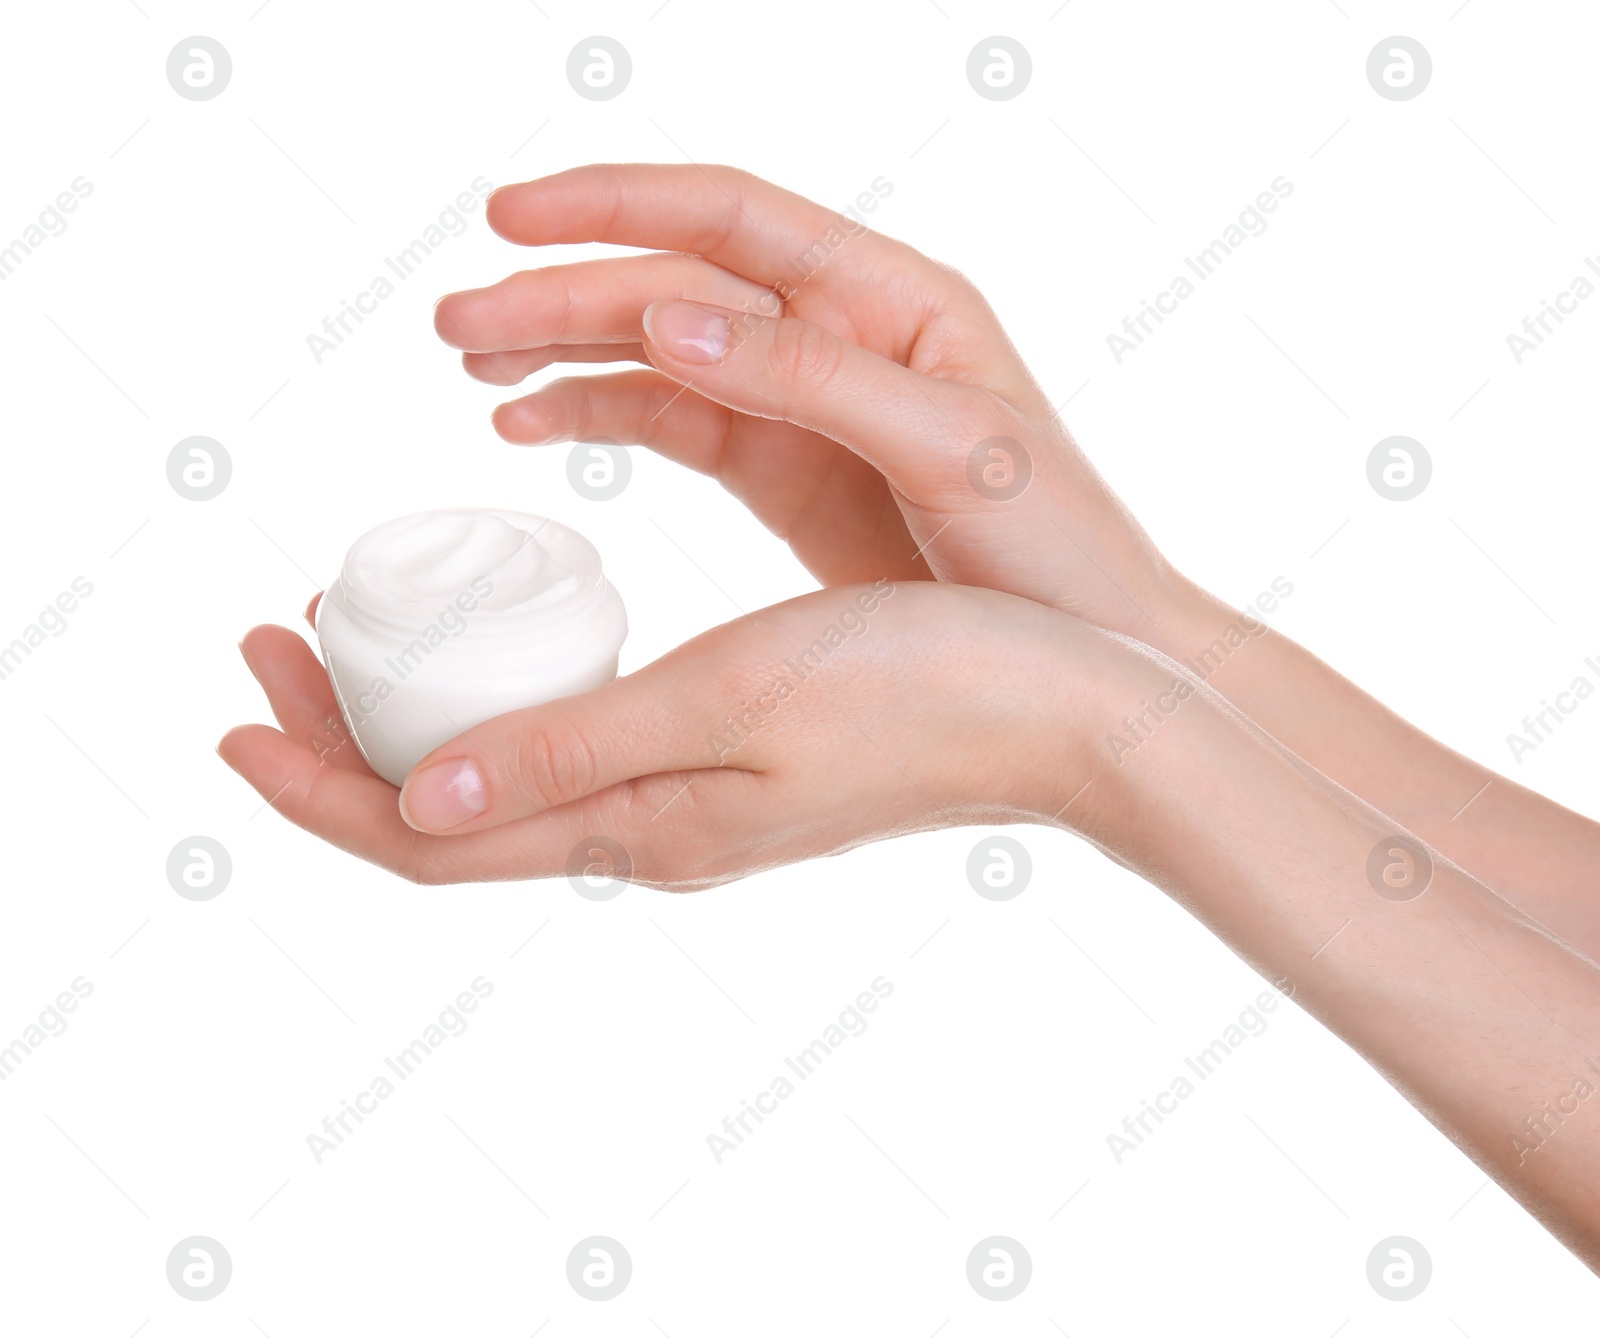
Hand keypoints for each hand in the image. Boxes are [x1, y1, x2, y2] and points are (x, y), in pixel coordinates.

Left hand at [219, 582, 1119, 886]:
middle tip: (281, 637)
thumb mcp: (728, 706)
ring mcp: (700, 801)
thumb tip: (411, 802)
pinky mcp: (740, 765)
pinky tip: (520, 655)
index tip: (235, 702)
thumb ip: (569, 754)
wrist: (1068, 708)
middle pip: (454, 811)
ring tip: (376, 639)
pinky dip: (511, 708)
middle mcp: (657, 828)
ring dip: (425, 719)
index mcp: (645, 824)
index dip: (318, 782)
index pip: (431, 835)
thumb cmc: (919, 690)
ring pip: (514, 778)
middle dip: (345, 741)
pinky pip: (583, 753)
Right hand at [434, 164, 1181, 635]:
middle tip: (456, 325)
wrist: (1096, 652)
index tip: (510, 217)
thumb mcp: (950, 447)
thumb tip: (672, 310)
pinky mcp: (786, 472)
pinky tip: (535, 425)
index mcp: (893, 300)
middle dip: (562, 294)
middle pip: (674, 286)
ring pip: (661, 352)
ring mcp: (805, 404)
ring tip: (474, 371)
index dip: (616, 205)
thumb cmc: (1055, 546)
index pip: (732, 217)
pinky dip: (603, 417)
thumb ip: (816, 376)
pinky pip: (676, 424)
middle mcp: (841, 334)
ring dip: (566, 352)